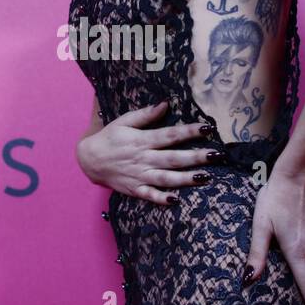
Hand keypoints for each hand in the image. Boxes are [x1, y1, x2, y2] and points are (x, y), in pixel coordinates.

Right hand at [76, 100, 219, 205]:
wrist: (89, 159)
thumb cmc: (109, 137)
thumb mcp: (124, 121)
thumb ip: (145, 115)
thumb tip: (165, 104)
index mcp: (143, 140)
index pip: (170, 135)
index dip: (190, 131)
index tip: (207, 128)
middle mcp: (144, 158)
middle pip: (173, 158)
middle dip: (196, 157)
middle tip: (216, 155)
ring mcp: (140, 175)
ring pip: (166, 178)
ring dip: (186, 178)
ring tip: (205, 177)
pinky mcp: (135, 189)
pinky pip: (150, 195)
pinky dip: (162, 199)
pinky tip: (176, 200)